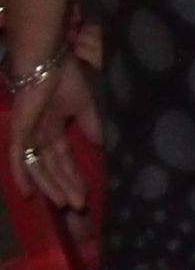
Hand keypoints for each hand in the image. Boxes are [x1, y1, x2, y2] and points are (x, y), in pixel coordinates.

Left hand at [10, 61, 96, 215]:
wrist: (47, 62)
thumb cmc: (66, 78)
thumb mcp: (84, 105)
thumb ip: (91, 125)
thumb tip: (102, 146)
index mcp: (55, 129)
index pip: (64, 160)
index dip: (74, 177)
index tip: (86, 195)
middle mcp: (41, 137)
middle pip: (52, 169)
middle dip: (65, 187)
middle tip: (78, 208)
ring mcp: (29, 135)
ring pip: (38, 168)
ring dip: (50, 186)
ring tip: (64, 203)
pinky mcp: (19, 131)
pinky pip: (18, 157)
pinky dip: (22, 175)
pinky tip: (29, 192)